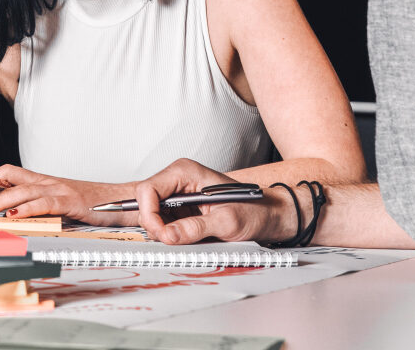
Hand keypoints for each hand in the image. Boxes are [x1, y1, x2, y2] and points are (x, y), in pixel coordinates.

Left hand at [0, 164, 137, 225]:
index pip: (10, 173)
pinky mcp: (71, 201)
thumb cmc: (95, 205)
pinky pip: (44, 203)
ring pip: (22, 191)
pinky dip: (26, 208)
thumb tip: (17, 218)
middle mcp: (49, 181)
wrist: (125, 199)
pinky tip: (12, 215)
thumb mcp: (63, 205)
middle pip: (9, 180)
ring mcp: (60, 189)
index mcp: (45, 181)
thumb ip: (42, 207)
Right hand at [134, 158, 295, 244]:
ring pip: (152, 215)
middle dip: (154, 225)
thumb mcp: (227, 222)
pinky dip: (169, 234)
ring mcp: (178, 195)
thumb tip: (168, 236)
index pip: (148, 190)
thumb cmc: (254, 210)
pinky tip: (186, 238)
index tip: (161, 235)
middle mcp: (178, 180)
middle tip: (172, 241)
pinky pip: (163, 223)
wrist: (269, 216)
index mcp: (185, 172)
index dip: (148, 214)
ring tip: (186, 239)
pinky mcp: (181, 210)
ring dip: (162, 231)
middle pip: (145, 203)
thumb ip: (195, 228)